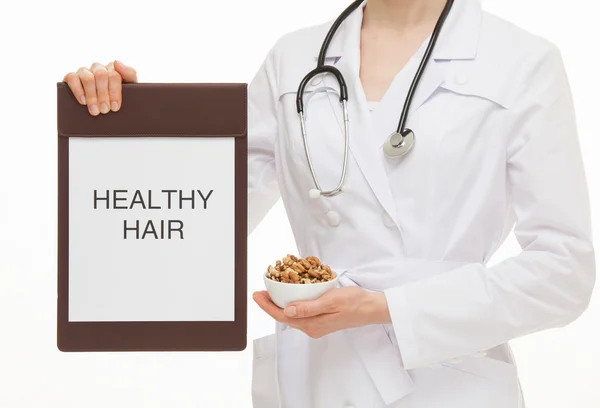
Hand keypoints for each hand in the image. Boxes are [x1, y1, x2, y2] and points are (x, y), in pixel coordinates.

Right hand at [63, 60, 137, 115]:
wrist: (108, 109)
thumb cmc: (121, 97)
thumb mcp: (130, 87)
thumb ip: (129, 73)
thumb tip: (116, 62)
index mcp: (113, 69)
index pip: (114, 75)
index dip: (114, 92)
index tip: (115, 107)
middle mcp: (98, 68)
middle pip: (101, 75)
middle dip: (103, 95)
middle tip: (104, 110)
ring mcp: (84, 72)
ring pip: (87, 78)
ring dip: (91, 96)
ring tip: (95, 110)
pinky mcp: (72, 77)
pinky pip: (71, 78)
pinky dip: (77, 90)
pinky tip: (83, 102)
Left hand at [253, 287, 391, 338]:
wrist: (370, 308)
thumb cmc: (354, 302)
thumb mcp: (330, 301)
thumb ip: (308, 307)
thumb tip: (287, 311)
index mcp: (312, 324)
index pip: (282, 315)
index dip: (266, 306)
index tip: (256, 295)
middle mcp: (312, 327)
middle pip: (284, 316)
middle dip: (270, 305)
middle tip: (260, 292)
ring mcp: (316, 325)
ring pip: (291, 316)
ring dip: (279, 305)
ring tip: (270, 293)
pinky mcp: (320, 320)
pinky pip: (300, 314)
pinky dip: (291, 305)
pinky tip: (289, 297)